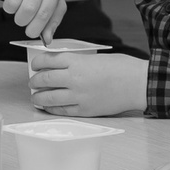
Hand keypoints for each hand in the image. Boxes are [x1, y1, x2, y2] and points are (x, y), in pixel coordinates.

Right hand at [0, 0, 67, 38]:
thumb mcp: (51, 3)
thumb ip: (51, 22)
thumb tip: (47, 38)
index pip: (45, 12)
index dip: (36, 27)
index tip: (30, 32)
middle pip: (29, 7)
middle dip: (22, 20)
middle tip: (20, 19)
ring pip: (13, 0)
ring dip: (10, 9)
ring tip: (13, 5)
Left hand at [32, 52, 147, 117]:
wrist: (137, 84)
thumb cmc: (121, 68)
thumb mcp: (96, 58)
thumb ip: (78, 62)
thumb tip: (61, 68)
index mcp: (77, 61)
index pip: (47, 61)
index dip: (37, 63)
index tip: (34, 66)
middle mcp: (74, 78)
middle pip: (44, 80)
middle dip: (34, 81)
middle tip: (33, 82)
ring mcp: (78, 96)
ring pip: (48, 98)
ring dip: (38, 98)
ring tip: (35, 97)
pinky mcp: (84, 110)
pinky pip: (61, 111)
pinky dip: (51, 109)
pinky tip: (49, 107)